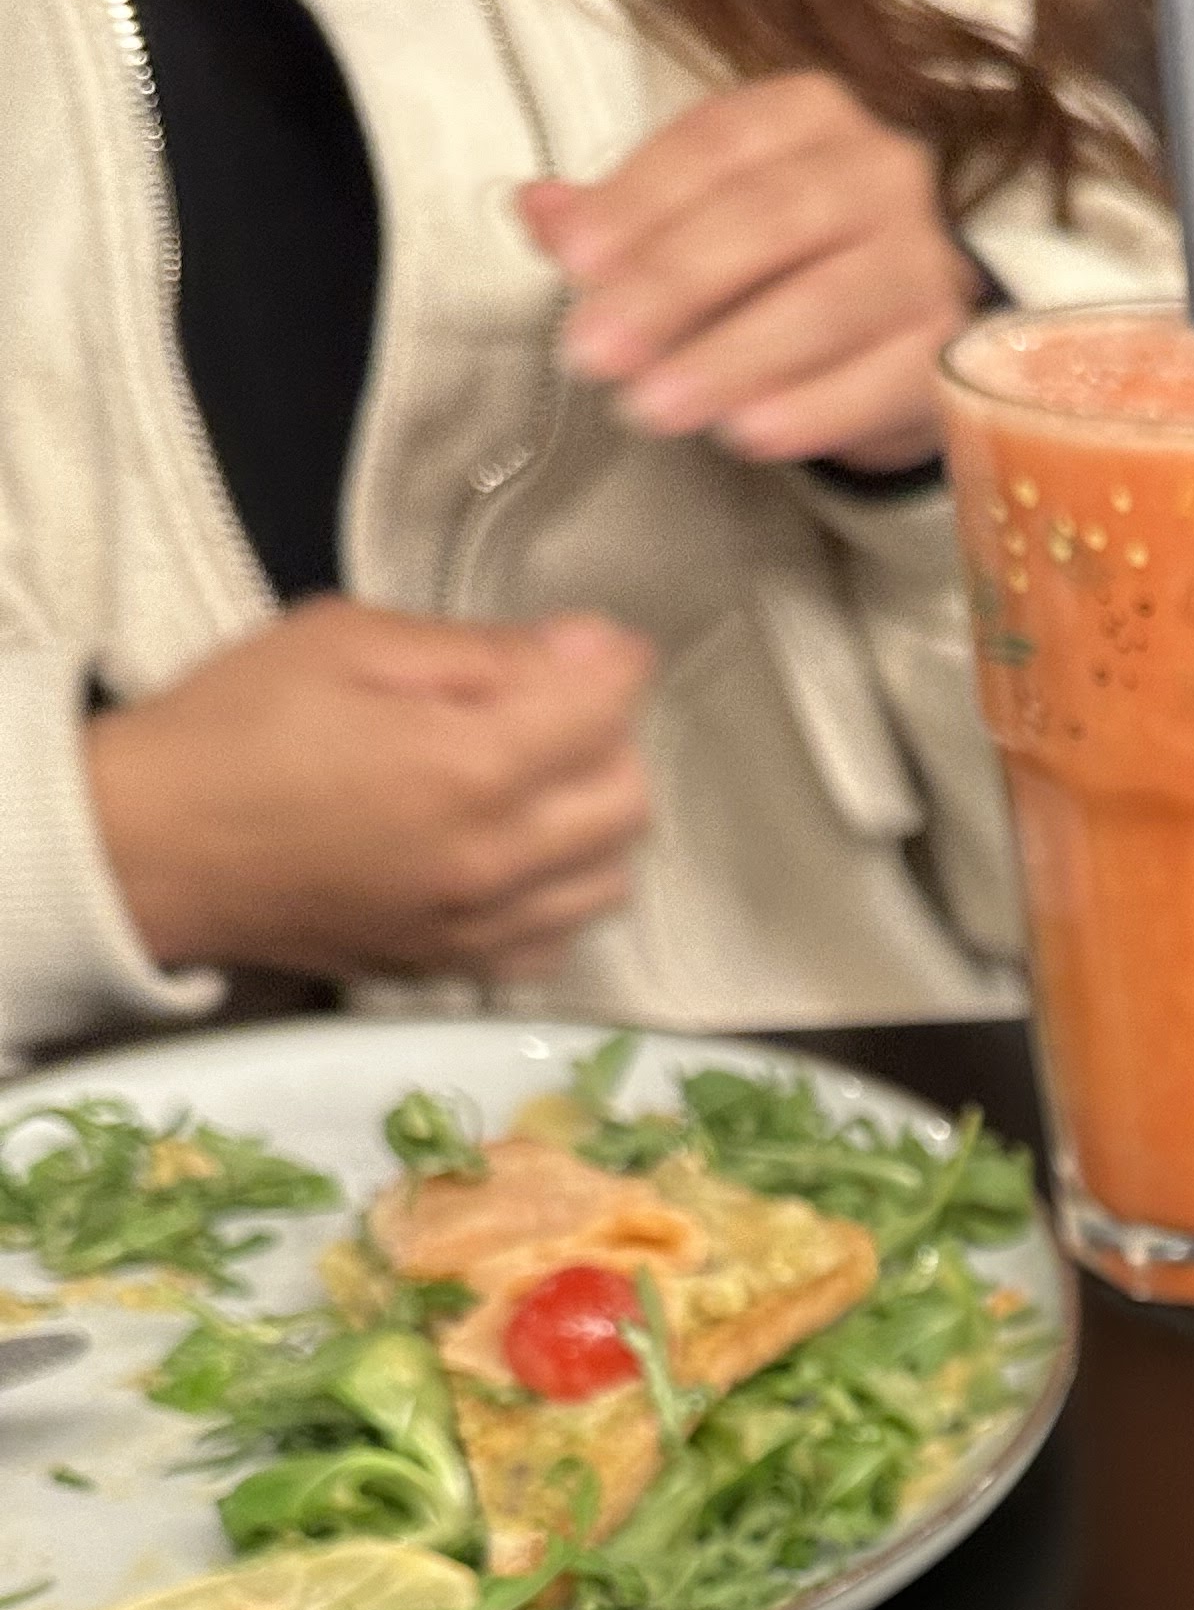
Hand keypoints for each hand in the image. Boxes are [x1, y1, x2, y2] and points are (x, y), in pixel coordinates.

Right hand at [86, 597, 655, 979]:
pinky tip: (514, 855)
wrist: (150, 849)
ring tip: (534, 780)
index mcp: (468, 767)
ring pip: (610, 879)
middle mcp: (492, 862)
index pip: (608, 710)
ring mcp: (478, 927)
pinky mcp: (454, 968)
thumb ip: (480, 651)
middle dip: (611, 740)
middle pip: (629, 801)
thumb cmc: (233, 727)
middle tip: (552, 707)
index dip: (614, 663)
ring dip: (594, 822)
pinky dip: (561, 894)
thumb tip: (590, 647)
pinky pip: (559, 940)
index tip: (597, 646)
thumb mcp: (347, 642)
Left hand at [523, 75, 976, 477]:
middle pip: (770, 219)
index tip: (571, 261)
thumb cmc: (785, 263)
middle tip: (594, 352)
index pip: (717, 145)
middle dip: (671, 287)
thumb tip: (537, 211)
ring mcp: (925, 258)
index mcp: (807, 114)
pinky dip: (811, 409)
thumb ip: (617, 217)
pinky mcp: (949, 348)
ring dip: (730, 358)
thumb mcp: (695, 221)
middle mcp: (880, 169)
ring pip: (825, 303)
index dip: (639, 200)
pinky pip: (880, 379)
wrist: (901, 332)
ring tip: (653, 407)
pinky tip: (745, 435)